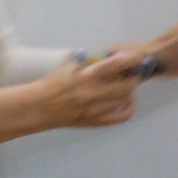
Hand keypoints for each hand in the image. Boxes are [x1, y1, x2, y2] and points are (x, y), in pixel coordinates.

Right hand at [32, 51, 146, 129]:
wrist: (40, 107)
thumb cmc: (53, 83)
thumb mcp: (70, 65)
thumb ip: (91, 60)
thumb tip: (111, 55)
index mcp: (86, 76)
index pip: (116, 65)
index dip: (131, 60)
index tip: (138, 57)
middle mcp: (94, 93)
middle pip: (128, 85)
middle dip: (134, 76)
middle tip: (133, 72)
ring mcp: (96, 109)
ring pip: (126, 99)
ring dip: (129, 90)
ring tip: (126, 84)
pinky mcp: (96, 121)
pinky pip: (122, 116)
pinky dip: (128, 107)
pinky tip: (125, 101)